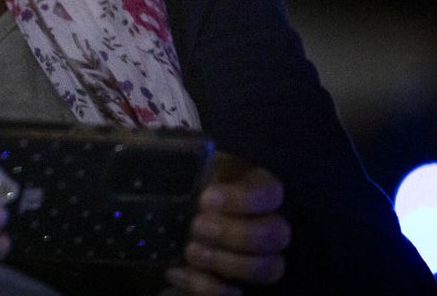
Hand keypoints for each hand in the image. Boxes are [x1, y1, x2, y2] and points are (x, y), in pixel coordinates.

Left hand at [164, 153, 290, 294]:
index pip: (271, 193)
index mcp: (253, 187)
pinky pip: (236, 295)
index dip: (245, 199)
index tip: (207, 198)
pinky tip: (175, 271)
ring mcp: (256, 258)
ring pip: (270, 269)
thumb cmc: (177, 187)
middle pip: (277, 235)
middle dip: (238, 234)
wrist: (159, 220)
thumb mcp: (182, 171)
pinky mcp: (238, 286)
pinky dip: (206, 287)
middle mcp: (265, 223)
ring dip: (229, 263)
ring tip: (190, 250)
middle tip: (197, 226)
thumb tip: (163, 155)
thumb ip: (185, 166)